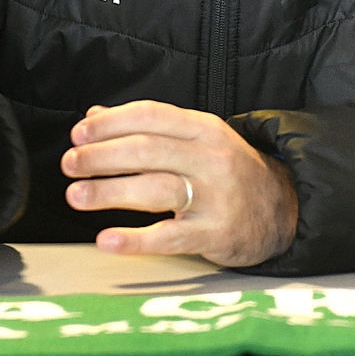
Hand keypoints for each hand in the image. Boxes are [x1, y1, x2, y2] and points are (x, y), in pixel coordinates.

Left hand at [60, 100, 296, 266]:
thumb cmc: (229, 172)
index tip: (78, 134)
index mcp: (203, 129)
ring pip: (155, 188)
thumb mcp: (197, 140)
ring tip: (76, 196)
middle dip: (101, 156)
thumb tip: (94, 116)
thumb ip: (148, 127)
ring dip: (109, 192)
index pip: (151, 116)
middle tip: (70, 164)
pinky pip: (170, 236)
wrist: (285, 209)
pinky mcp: (216, 234)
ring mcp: (215, 196)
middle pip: (147, 150)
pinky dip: (136, 239)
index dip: (110, 124)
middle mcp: (210, 158)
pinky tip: (107, 240)